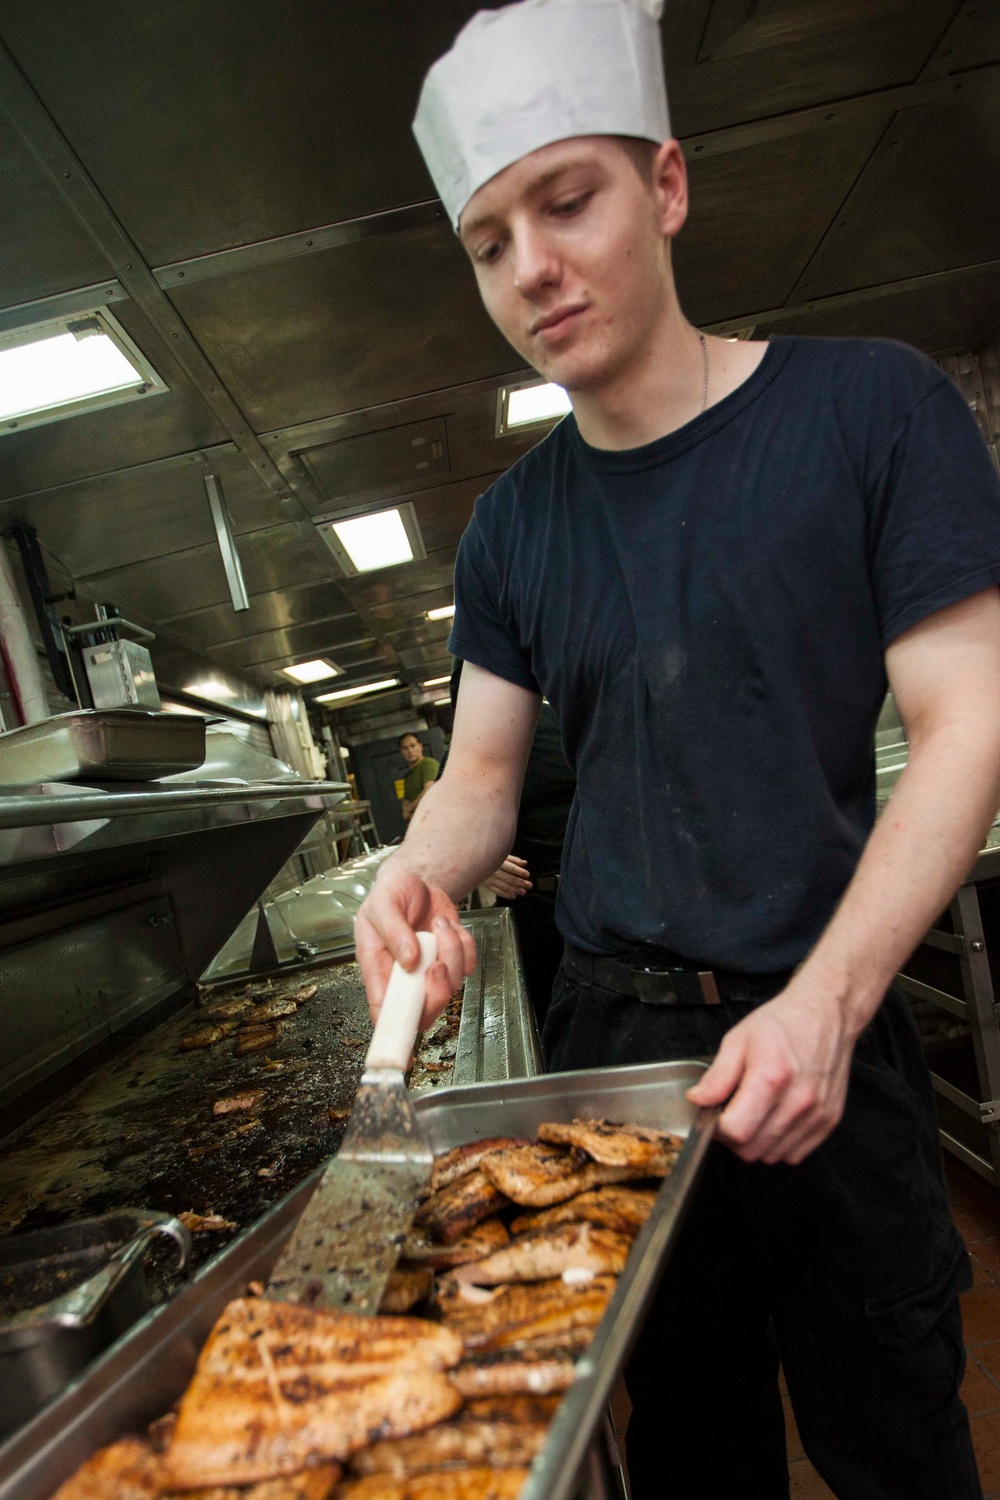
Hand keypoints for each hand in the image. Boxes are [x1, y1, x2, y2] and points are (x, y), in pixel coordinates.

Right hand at [355, 861, 477, 1028]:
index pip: (384, 1012)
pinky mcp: (452, 958)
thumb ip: (392, 931)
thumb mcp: (382, 904)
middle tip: (436, 965)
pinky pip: (468, 964)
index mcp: (378, 970)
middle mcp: (405, 977)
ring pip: (451, 984)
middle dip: (437, 992)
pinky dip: (464, 944)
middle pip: (424, 1010)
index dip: (394, 1033)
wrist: (417, 879)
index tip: (405, 1052)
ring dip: (451, 953)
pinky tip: (448, 926)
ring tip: (437, 926)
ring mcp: (431, 970)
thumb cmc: (390, 893)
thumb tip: (407, 960)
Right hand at [483, 855, 532, 899]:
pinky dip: (506, 895)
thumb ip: (513, 859)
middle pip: (509, 878)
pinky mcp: (487, 886)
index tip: (527, 874)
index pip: (511, 868)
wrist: (473, 863)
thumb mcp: (501, 855)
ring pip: (504, 886)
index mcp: (497, 862)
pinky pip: (497, 892)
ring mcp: (490, 879)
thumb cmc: (490, 858)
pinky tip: (513, 896)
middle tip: (529, 885)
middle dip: (520, 883)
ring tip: (523, 892)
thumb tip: (525, 863)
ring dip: (515, 890)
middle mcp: (494, 871)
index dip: (519, 871)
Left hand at [685, 984, 856, 1164]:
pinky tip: (775, 1118)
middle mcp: (798, 1100)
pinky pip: (794, 1154)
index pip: (736, 1131)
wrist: (826, 1015)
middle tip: (732, 1113)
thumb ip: (717, 1075)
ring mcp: (816, 1114)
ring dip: (756, 1142)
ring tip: (756, 1112)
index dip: (717, 1128)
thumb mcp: (738, 1039)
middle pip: (751, 1149)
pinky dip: (779, 1144)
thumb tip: (698, 1101)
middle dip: (734, 1138)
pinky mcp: (828, 1122)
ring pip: (772, 1156)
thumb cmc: (783, 1024)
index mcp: (772, 1076)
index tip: (715, 1114)